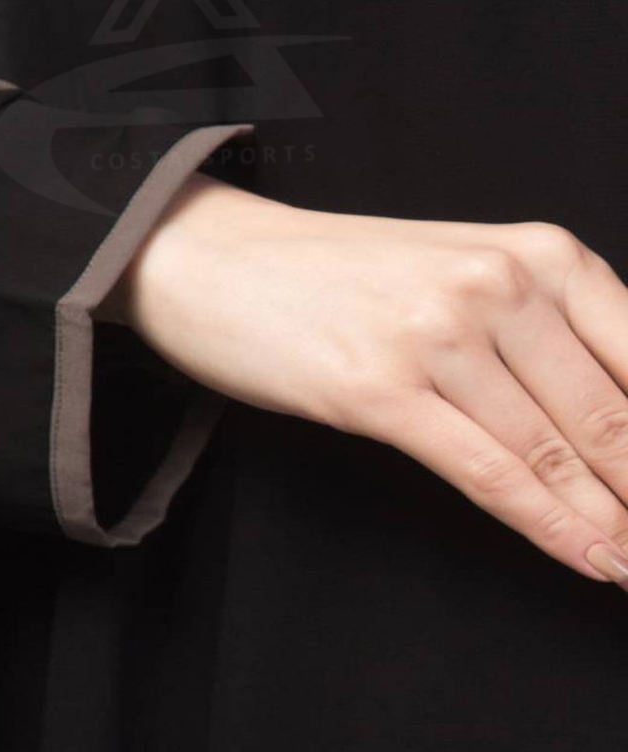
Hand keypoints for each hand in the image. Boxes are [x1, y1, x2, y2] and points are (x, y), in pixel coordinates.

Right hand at [100, 172, 627, 587]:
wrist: (221, 259)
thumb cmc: (336, 271)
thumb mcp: (455, 273)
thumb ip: (540, 329)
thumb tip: (616, 415)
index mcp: (532, 250)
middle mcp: (494, 283)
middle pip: (610, 414)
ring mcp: (435, 334)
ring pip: (555, 451)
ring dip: (610, 522)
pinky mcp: (379, 388)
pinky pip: (488, 471)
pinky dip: (549, 526)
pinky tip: (588, 559)